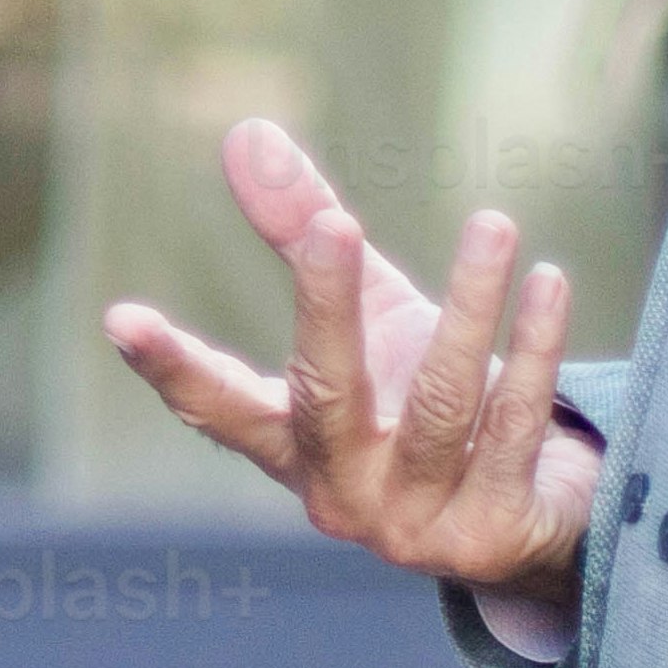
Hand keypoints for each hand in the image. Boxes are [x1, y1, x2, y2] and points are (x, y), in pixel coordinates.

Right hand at [99, 116, 598, 591]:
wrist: (534, 514)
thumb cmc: (425, 401)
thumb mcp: (369, 318)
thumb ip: (301, 234)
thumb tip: (244, 131)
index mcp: (294, 447)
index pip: (218, 406)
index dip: (171, 366)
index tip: (121, 318)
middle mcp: (342, 494)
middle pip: (326, 396)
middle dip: (327, 308)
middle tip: (336, 225)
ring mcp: (415, 524)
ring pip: (440, 403)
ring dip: (470, 308)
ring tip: (494, 224)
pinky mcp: (489, 535)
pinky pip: (513, 425)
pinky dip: (534, 349)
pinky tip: (546, 282)